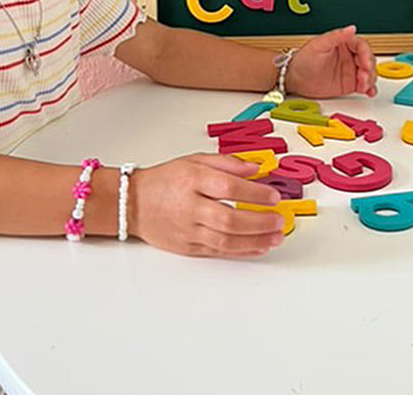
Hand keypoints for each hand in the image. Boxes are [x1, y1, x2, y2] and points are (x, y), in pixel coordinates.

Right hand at [128, 153, 284, 256]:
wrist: (133, 203)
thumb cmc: (165, 180)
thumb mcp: (195, 160)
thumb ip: (227, 163)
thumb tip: (256, 168)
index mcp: (192, 180)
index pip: (228, 187)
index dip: (254, 192)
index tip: (274, 195)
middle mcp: (190, 207)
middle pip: (229, 219)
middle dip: (259, 222)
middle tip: (279, 219)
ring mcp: (188, 230)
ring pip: (226, 240)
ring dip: (256, 240)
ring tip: (276, 236)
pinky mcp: (188, 247)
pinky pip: (219, 252)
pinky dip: (242, 251)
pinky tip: (259, 247)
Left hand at [287, 24, 377, 98]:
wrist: (295, 79)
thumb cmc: (303, 60)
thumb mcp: (318, 45)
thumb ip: (335, 36)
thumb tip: (351, 29)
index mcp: (344, 43)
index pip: (361, 45)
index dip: (366, 54)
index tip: (365, 63)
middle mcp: (350, 56)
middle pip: (369, 60)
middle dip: (369, 69)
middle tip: (362, 78)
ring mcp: (351, 70)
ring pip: (369, 73)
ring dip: (370, 80)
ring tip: (362, 86)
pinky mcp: (350, 84)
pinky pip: (365, 86)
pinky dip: (370, 89)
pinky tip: (369, 92)